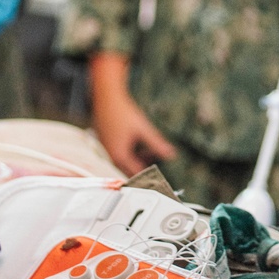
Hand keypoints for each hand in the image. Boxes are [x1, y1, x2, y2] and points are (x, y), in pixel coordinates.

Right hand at [90, 53, 176, 175]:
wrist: (106, 98)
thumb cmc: (122, 112)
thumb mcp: (143, 129)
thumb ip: (157, 144)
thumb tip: (171, 155)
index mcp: (120, 156)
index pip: (137, 174)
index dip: (151, 177)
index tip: (162, 180)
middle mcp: (111, 156)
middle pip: (130, 171)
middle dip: (145, 168)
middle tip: (160, 166)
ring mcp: (108, 151)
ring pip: (126, 163)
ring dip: (139, 160)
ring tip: (153, 152)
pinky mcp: (107, 144)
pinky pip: (121, 155)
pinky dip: (132, 154)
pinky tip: (141, 146)